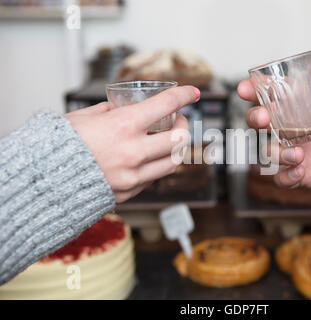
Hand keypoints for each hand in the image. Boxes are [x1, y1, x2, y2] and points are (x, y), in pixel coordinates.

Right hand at [65, 86, 198, 202]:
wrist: (44, 181)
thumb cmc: (60, 145)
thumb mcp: (85, 117)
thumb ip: (110, 110)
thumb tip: (123, 106)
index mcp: (123, 126)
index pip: (166, 105)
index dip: (184, 95)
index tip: (191, 92)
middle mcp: (133, 152)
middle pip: (180, 138)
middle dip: (184, 125)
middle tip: (178, 120)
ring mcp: (133, 175)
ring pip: (174, 161)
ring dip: (176, 148)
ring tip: (169, 140)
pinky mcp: (130, 192)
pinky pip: (154, 178)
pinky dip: (156, 165)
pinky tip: (149, 158)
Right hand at [238, 63, 310, 193]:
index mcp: (307, 107)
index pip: (275, 95)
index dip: (256, 90)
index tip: (245, 88)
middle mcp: (296, 128)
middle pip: (262, 121)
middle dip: (256, 118)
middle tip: (265, 120)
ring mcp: (297, 151)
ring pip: (268, 150)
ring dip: (276, 152)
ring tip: (299, 155)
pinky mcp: (302, 173)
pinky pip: (282, 177)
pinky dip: (286, 176)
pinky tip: (301, 172)